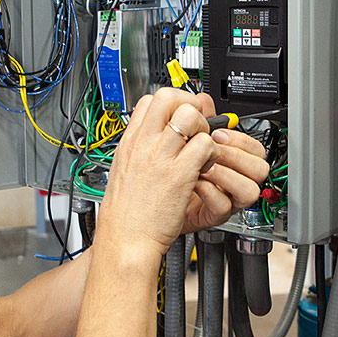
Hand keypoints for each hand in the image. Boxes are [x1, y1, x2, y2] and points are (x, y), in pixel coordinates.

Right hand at [96, 88, 221, 259]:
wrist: (124, 239)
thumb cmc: (126, 211)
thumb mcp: (126, 169)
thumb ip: (142, 148)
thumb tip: (159, 134)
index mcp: (130, 141)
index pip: (150, 100)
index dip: (172, 103)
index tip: (181, 116)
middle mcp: (144, 143)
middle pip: (169, 97)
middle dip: (189, 106)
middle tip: (196, 127)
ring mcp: (161, 157)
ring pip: (190, 116)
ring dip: (203, 129)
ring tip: (202, 148)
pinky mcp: (180, 174)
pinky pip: (205, 145)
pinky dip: (212, 152)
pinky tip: (206, 167)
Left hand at [181, 92, 269, 233]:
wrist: (151, 210)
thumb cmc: (168, 176)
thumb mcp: (182, 143)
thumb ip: (197, 120)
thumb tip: (202, 99)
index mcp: (232, 159)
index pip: (256, 147)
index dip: (240, 138)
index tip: (217, 132)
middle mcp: (234, 179)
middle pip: (260, 167)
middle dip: (234, 154)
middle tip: (209, 149)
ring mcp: (227, 198)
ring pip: (250, 189)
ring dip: (223, 173)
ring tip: (199, 167)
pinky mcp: (214, 215)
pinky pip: (224, 206)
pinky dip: (208, 192)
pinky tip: (192, 183)